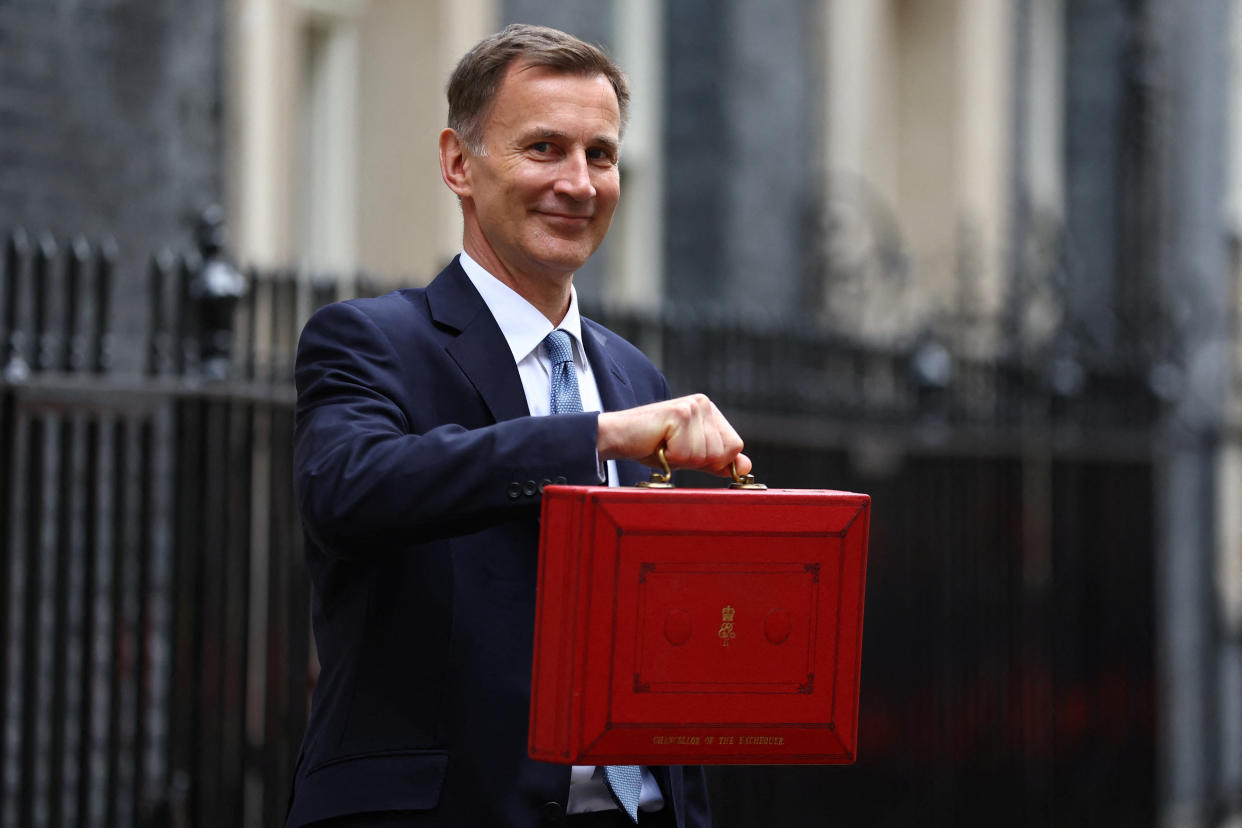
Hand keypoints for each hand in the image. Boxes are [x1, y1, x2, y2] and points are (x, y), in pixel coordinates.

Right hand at [596, 394, 749, 477]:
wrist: (619, 437)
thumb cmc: (651, 446)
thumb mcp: (689, 456)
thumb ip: (717, 461)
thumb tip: (746, 466)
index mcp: (710, 412)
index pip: (734, 446)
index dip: (712, 460)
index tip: (685, 451)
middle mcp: (705, 405)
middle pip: (722, 452)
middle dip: (696, 460)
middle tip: (671, 448)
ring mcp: (694, 407)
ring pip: (705, 454)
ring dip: (682, 459)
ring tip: (664, 445)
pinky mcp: (681, 413)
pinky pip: (688, 452)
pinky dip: (671, 456)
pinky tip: (658, 442)